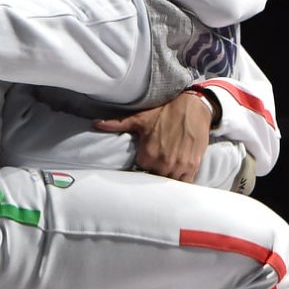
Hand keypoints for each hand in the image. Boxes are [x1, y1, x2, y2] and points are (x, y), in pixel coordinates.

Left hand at [94, 89, 211, 181]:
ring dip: (167, 177)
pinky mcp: (193, 165)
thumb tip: (95, 123)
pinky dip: (181, 179)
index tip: (142, 164)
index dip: (141, 167)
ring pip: (169, 181)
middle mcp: (163, 163)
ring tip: (165, 169)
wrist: (193, 107)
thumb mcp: (139, 119)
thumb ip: (117, 124)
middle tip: (154, 165)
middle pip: (154, 178)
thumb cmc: (165, 112)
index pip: (139, 171)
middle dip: (153, 173)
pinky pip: (185, 181)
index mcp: (148, 155)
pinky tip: (177, 173)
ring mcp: (179, 166)